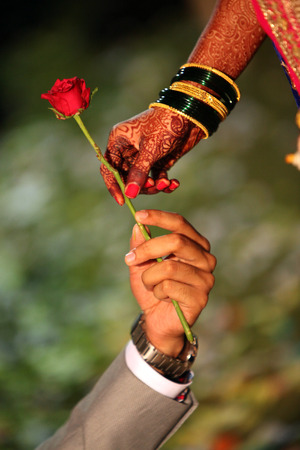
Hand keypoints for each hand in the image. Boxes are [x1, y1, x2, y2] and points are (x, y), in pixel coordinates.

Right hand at [101, 108, 202, 204]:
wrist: (191, 114)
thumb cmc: (165, 125)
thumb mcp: (150, 149)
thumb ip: (138, 173)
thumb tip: (129, 195)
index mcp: (119, 141)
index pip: (109, 168)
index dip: (114, 186)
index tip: (122, 201)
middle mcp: (128, 149)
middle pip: (127, 178)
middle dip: (140, 187)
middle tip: (154, 188)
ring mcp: (143, 156)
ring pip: (142, 181)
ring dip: (154, 187)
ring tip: (166, 184)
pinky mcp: (158, 160)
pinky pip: (156, 178)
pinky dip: (164, 183)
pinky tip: (174, 183)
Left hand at [125, 209, 215, 356]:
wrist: (157, 320)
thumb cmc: (152, 288)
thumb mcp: (140, 264)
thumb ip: (140, 245)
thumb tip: (137, 226)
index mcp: (195, 245)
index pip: (181, 224)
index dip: (160, 217)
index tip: (139, 216)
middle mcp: (205, 259)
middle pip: (176, 241)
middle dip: (148, 249)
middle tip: (130, 258)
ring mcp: (206, 279)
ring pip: (168, 267)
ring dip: (149, 277)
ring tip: (150, 285)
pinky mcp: (201, 298)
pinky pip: (169, 287)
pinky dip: (157, 292)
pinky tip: (162, 298)